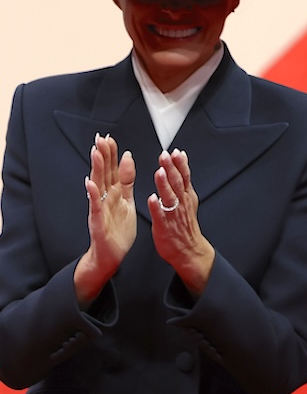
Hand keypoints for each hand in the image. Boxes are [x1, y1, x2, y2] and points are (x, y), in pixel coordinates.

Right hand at [75, 134, 136, 303]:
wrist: (110, 255)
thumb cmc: (118, 230)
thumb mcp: (127, 201)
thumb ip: (127, 182)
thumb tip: (128, 159)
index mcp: (115, 194)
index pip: (113, 170)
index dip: (111, 155)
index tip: (110, 139)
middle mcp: (105, 198)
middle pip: (104, 173)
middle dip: (103, 156)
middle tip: (101, 138)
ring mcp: (100, 209)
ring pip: (98, 185)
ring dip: (96, 169)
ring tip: (95, 152)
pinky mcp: (98, 221)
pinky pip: (95, 207)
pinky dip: (93, 195)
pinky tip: (91, 184)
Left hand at [149, 149, 213, 296]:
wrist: (188, 250)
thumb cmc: (184, 225)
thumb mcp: (188, 200)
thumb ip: (183, 182)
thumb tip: (181, 162)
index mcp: (186, 197)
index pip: (184, 177)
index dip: (180, 164)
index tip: (175, 152)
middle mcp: (181, 204)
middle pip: (177, 183)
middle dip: (171, 169)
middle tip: (165, 156)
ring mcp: (173, 215)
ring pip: (169, 197)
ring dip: (165, 185)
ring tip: (160, 173)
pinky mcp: (164, 226)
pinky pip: (160, 215)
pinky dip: (157, 207)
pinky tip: (153, 199)